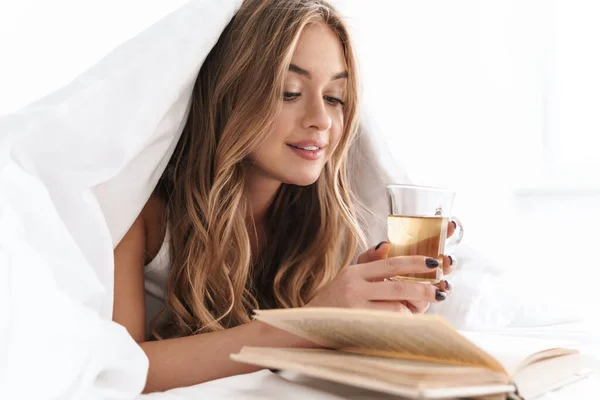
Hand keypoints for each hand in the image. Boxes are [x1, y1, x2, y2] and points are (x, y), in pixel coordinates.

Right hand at [306, 223, 456, 313]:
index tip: (434, 263)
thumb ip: (368, 261)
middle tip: (441, 292)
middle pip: (398, 286)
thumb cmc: (331, 303)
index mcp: (354, 272)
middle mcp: (354, 287)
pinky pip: (389, 325)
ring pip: (396, 309)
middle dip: (424, 289)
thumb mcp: (347, 278)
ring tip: (415, 313)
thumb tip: (387, 245)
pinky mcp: (357, 326)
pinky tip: (402, 325)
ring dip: (411, 312)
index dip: (415, 262)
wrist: (303, 327)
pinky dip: (400, 324)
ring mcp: (355, 308)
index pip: (390, 263)